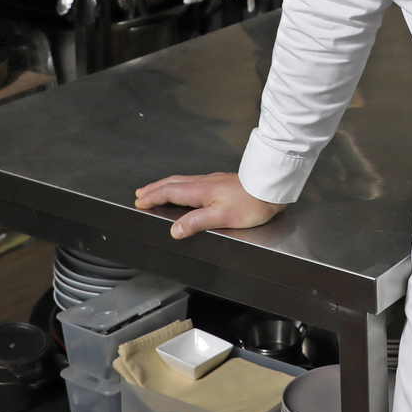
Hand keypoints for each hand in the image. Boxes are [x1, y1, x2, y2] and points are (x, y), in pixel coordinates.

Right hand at [134, 172, 284, 238]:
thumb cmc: (251, 202)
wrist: (270, 188)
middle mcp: (204, 183)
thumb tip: (174, 230)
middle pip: (173, 183)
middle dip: (155, 189)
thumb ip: (196, 222)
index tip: (140, 201)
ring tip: (158, 190)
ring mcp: (213, 181)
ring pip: (183, 181)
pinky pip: (193, 181)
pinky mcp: (221, 182)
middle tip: (142, 193)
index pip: (170, 193)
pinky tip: (186, 190)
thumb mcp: (221, 216)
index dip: (153, 197)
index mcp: (201, 191)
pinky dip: (181, 185)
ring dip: (167, 185)